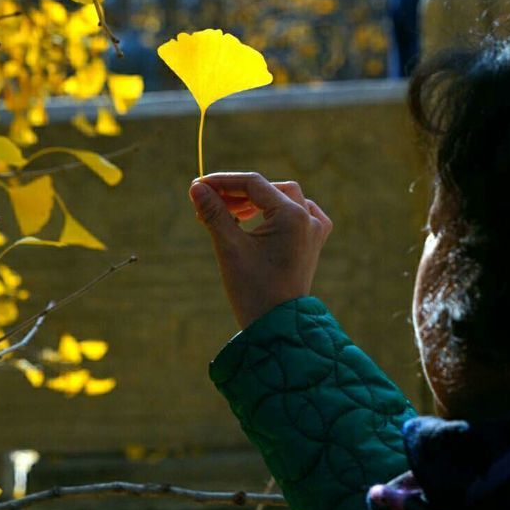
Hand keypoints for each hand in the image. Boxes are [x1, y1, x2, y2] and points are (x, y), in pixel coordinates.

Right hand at [189, 172, 332, 328]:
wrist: (277, 328)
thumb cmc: (253, 289)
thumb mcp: (229, 247)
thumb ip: (214, 212)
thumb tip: (196, 187)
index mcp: (292, 215)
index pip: (253, 183)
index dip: (223, 182)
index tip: (198, 186)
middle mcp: (307, 218)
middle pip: (268, 189)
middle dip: (237, 193)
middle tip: (209, 203)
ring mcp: (314, 230)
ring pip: (284, 198)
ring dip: (256, 201)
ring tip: (229, 214)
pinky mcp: (313, 243)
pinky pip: (300, 213)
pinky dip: (280, 210)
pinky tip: (263, 218)